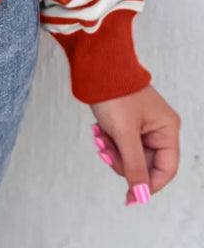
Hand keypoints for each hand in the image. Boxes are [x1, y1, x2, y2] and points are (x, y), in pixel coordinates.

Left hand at [89, 84, 179, 204]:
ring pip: (129, 155)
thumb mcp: (124, 134)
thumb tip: (140, 196)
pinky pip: (120, 143)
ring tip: (99, 137)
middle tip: (104, 151)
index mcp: (167, 129)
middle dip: (121, 161)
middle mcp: (159, 128)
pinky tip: (97, 131)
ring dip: (112, 150)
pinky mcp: (127, 121)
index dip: (148, 185)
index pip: (165, 170)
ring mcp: (143, 125)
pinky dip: (108, 141)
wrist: (96, 66)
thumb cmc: (115, 93)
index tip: (130, 197)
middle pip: (145, 163)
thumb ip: (134, 167)